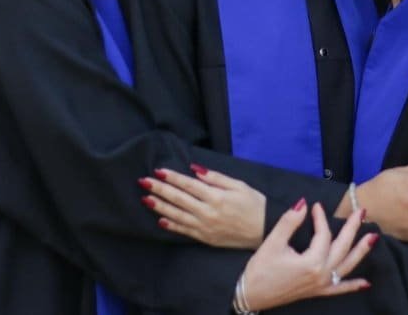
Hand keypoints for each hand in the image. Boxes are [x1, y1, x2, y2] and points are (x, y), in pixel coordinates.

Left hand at [138, 164, 265, 248]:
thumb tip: (195, 169)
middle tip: (143, 182)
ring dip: (160, 206)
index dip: (172, 177)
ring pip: (177, 215)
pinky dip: (171, 225)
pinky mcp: (206, 238)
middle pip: (179, 199)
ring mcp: (205, 227)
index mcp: (217, 197)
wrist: (264, 231)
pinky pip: (185, 231)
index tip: (158, 170)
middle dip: (159, 189)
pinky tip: (160, 219)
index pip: (188, 185)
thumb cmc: (254, 204)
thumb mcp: (239, 186)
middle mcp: (208, 212)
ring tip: (146, 199)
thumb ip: (216, 178)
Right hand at [239, 201, 373, 310]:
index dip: (321, 218)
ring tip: (374, 238)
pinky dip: (353, 285)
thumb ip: (289, 222)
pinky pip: (340, 289)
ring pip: (347, 266)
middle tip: (361, 211)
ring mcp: (321, 285)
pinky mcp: (317, 292)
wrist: (251, 295)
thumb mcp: (273, 243)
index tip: (316, 206)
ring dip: (361, 251)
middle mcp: (321, 275)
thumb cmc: (260, 270)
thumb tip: (303, 203)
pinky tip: (366, 283)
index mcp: (312, 263)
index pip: (324, 235)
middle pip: (342, 247)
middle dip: (352, 228)